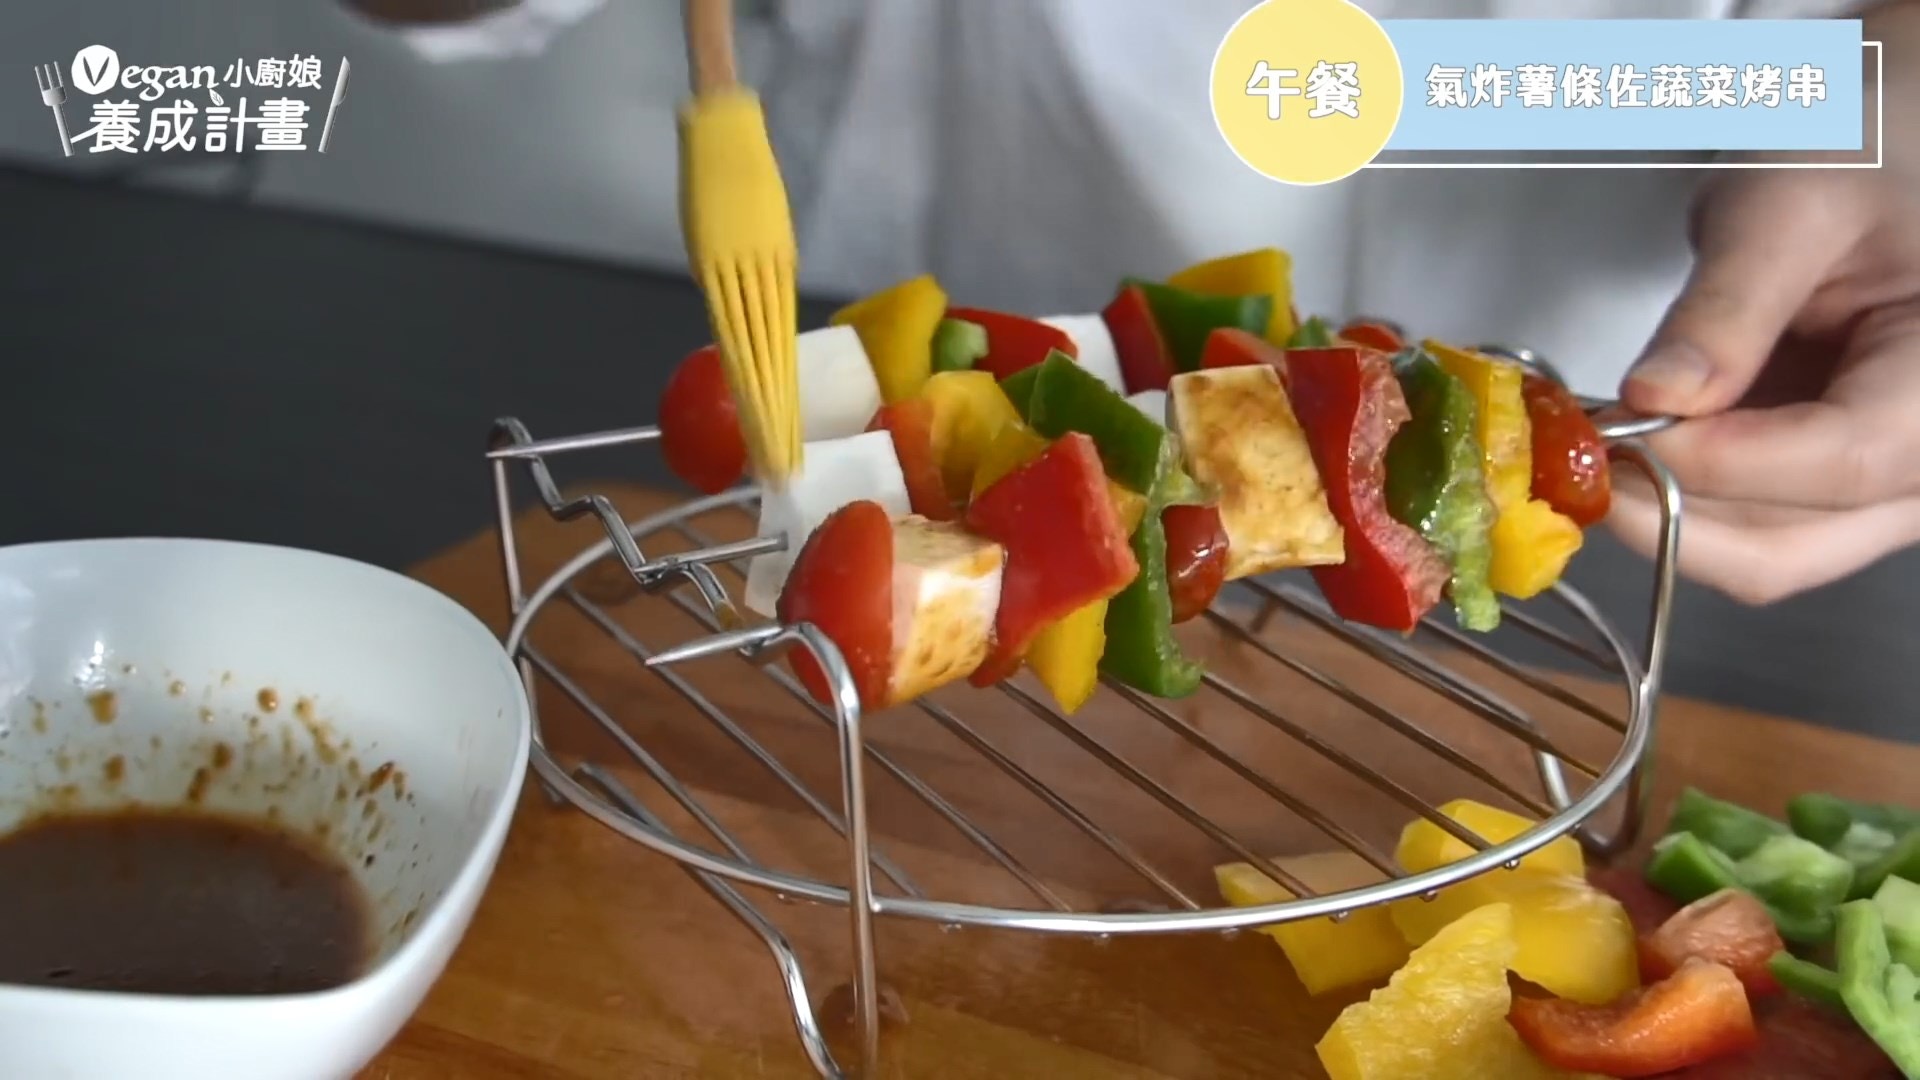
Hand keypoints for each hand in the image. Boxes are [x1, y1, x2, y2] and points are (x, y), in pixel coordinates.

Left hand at [1606, 166, 1919, 604]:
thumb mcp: (1790, 207)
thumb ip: (1727, 307)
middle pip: (1800, 545)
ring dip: (1666, 516)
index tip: (1620, 433)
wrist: (1891, 163)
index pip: (1846, 460)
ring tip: (1594, 450)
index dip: (1720, 463)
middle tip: (1582, 461)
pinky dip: (1679, 502)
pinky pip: (1753, 528)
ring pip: (1768, 555)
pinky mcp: (1832, 488)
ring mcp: (1887, 487)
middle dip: (1673, 518)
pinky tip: (1627, 449)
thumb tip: (1656, 398)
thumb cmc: (1865, 160)